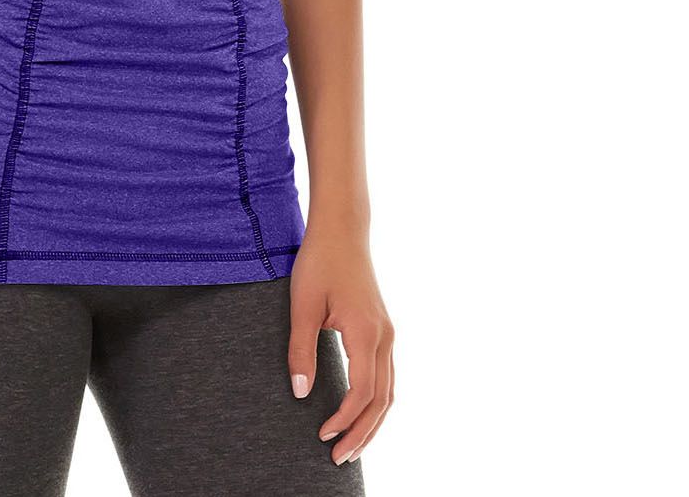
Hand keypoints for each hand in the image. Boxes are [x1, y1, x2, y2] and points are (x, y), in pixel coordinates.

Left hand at [287, 222, 393, 465]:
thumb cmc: (319, 262)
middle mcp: (384, 337)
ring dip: (372, 422)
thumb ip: (301, 349)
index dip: (344, 420)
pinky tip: (360, 412)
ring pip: (389, 391)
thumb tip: (299, 393)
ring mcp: (387, 333)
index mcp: (366, 333)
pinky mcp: (383, 329)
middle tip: (339, 459)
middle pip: (382, 401)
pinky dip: (376, 401)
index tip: (322, 437)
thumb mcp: (303, 305)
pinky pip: (386, 376)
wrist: (342, 229)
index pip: (362, 393)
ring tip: (352, 446)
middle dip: (363, 434)